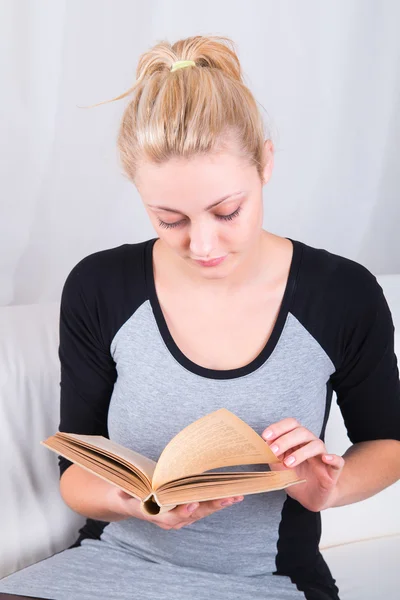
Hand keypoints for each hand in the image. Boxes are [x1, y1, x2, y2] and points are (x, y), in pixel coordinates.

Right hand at [113, 489, 243, 528]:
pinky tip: (230, 496)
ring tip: (235, 496)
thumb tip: (122, 491)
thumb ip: (125, 493)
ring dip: (219, 504)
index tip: (193, 503)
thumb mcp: (124, 493)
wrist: (129, 503)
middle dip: (212, 505)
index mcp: (157, 516)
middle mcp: (171, 520)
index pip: (173, 516)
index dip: (183, 511)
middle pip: (194, 514)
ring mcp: (180, 518)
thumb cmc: (128, 494)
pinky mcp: (186, 513)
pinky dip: (216, 502)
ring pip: (202, 512)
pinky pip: (203, 508)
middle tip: (228, 498)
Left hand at [262, 418, 344, 510]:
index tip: (265, 436)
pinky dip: (333, 457)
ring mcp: (323, 455)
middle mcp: (310, 443)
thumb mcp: (278, 466)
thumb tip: (263, 444)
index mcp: (297, 439)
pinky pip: (338, 460)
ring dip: (301, 452)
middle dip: (285, 440)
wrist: (309, 497)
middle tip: (273, 451)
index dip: (278, 427)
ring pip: (316, 444)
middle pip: (302, 432)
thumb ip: (272, 455)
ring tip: (288, 463)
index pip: (290, 424)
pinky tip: (325, 458)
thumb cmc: (294, 477)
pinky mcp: (333, 470)